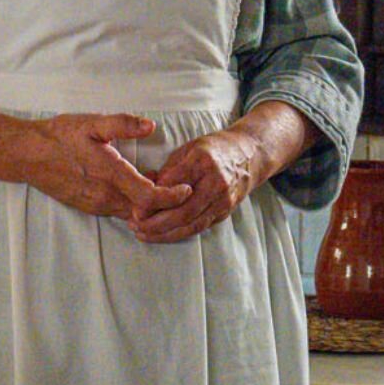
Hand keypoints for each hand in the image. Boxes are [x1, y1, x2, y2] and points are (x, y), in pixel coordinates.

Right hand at [17, 113, 190, 220]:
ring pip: (132, 213)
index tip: (186, 188)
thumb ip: (123, 124)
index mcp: (110, 174)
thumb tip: (151, 126)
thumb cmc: (60, 136)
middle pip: (145, 211)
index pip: (150, 197)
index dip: (172, 196)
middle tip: (178, 186)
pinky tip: (136, 188)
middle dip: (165, 203)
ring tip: (160, 185)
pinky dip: (133, 205)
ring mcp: (96, 204)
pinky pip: (118, 211)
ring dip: (148, 205)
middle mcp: (105, 196)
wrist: (28, 155)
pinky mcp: (88, 207)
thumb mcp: (92, 123)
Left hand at [130, 125, 268, 242]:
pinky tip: (162, 235)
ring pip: (191, 224)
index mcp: (203, 160)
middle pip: (183, 211)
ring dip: (165, 233)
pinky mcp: (225, 212)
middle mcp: (216, 182)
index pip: (172, 185)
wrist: (249, 155)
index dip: (151, 200)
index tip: (134, 207)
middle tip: (135, 225)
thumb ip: (168, 170)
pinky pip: (199, 227)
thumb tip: (145, 188)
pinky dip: (178, 233)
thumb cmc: (213, 149)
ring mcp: (223, 200)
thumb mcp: (188, 149)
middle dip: (155, 223)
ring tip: (143, 234)